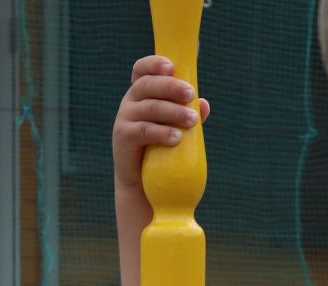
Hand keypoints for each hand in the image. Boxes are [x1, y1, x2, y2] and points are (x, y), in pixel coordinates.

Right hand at [113, 55, 209, 192]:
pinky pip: (143, 131)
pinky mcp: (123, 137)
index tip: (172, 67)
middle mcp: (131, 100)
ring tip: (192, 121)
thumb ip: (187, 113)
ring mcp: (125, 117)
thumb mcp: (174, 126)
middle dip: (171, 87)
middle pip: (148, 85)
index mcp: (142, 92)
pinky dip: (162, 132)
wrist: (141, 180)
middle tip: (191, 94)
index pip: (142, 70)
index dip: (154, 64)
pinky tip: (177, 137)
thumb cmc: (159, 148)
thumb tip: (204, 104)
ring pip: (150, 108)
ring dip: (173, 112)